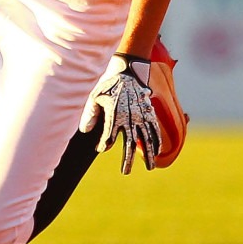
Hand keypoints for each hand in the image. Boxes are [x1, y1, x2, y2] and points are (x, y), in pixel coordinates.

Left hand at [79, 54, 160, 174]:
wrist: (128, 70)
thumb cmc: (108, 84)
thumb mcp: (94, 96)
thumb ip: (90, 114)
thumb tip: (85, 130)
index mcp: (115, 115)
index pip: (109, 137)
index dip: (103, 145)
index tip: (100, 149)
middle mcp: (129, 118)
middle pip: (129, 144)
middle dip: (127, 160)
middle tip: (125, 172)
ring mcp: (141, 116)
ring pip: (146, 139)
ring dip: (148, 154)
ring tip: (149, 168)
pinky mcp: (149, 112)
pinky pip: (155, 129)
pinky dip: (157, 140)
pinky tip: (157, 151)